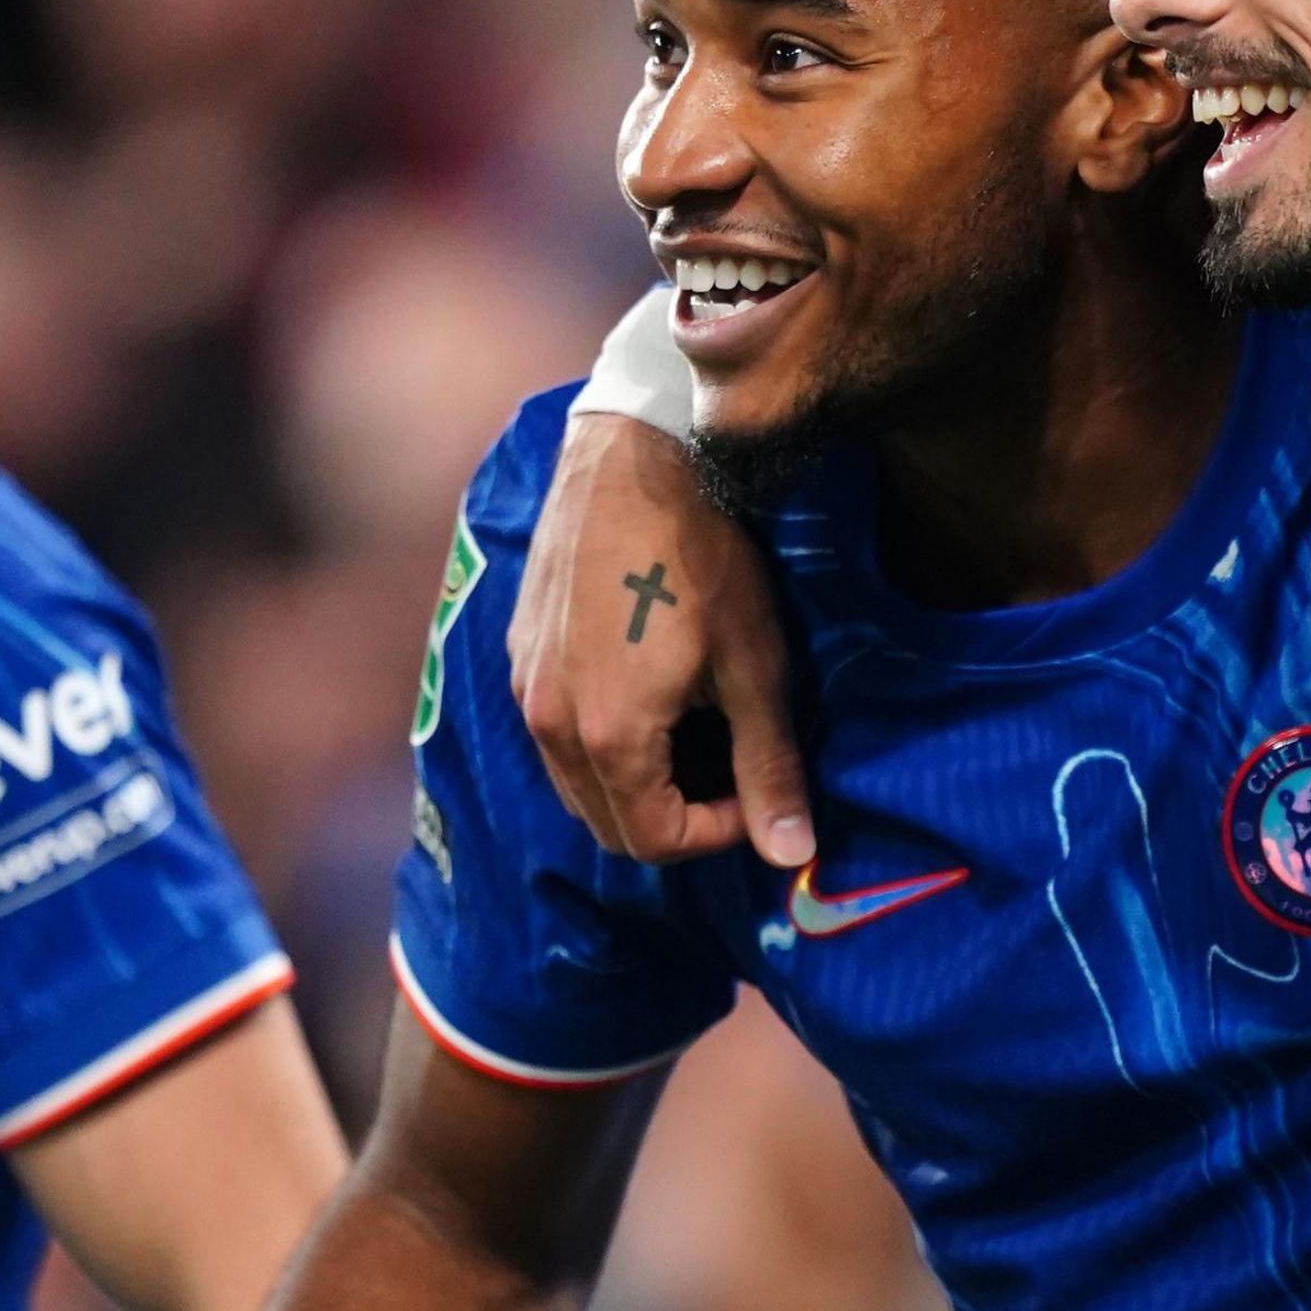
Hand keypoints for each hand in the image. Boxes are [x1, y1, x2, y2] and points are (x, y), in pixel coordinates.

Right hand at [506, 414, 812, 867]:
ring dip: (632, 780)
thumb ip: (768, 767)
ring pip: (574, 779)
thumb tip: (793, 858)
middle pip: (605, 822)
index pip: (650, 840)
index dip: (712, 834)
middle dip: (671, 816)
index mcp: (609, 736)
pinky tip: (644, 685)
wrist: (636, 453)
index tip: (751, 791)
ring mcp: (526, 685)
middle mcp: (549, 723)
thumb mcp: (753, 664)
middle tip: (725, 768)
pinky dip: (598, 738)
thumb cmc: (704, 555)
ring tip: (689, 727)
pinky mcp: (517, 649)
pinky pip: (553, 729)